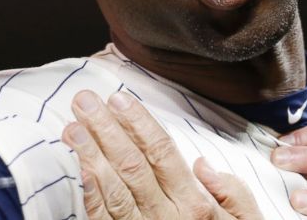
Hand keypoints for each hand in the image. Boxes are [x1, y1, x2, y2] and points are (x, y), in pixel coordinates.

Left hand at [63, 89, 263, 219]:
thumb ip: (233, 193)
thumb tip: (202, 165)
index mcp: (197, 207)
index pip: (162, 154)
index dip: (139, 124)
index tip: (119, 99)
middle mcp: (168, 219)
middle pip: (132, 165)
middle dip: (106, 129)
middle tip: (85, 100)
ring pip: (113, 189)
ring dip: (90, 155)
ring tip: (73, 126)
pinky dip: (90, 194)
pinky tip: (81, 170)